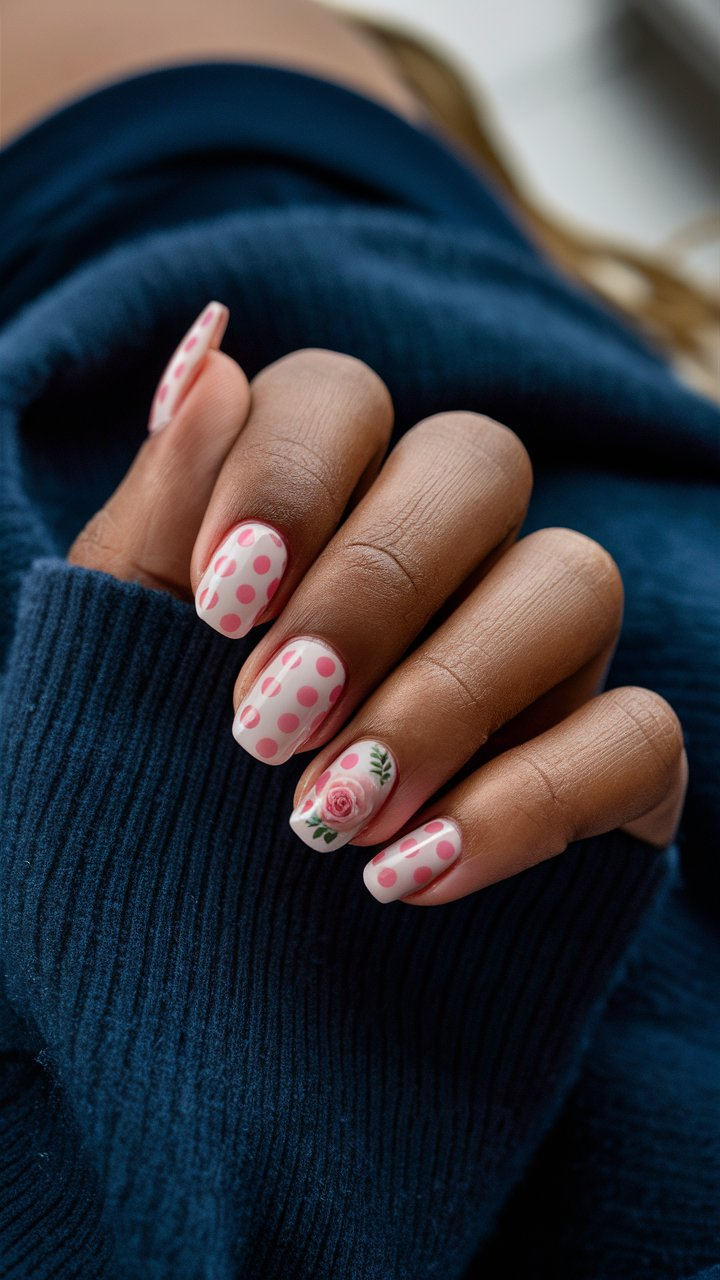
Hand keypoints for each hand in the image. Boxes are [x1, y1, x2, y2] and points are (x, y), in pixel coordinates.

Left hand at [68, 302, 687, 904]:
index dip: (288, 474)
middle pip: (479, 460)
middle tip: (269, 723)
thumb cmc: (139, 825)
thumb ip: (157, 518)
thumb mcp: (104, 672)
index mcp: (315, 515)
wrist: (195, 1021)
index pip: (342, 396)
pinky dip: (532, 799)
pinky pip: (638, 734)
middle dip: (373, 585)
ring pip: (577, 577)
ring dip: (447, 693)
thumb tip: (210, 350)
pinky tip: (416, 876)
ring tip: (331, 817)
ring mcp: (536, 663)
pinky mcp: (606, 773)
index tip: (217, 605)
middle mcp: (443, 564)